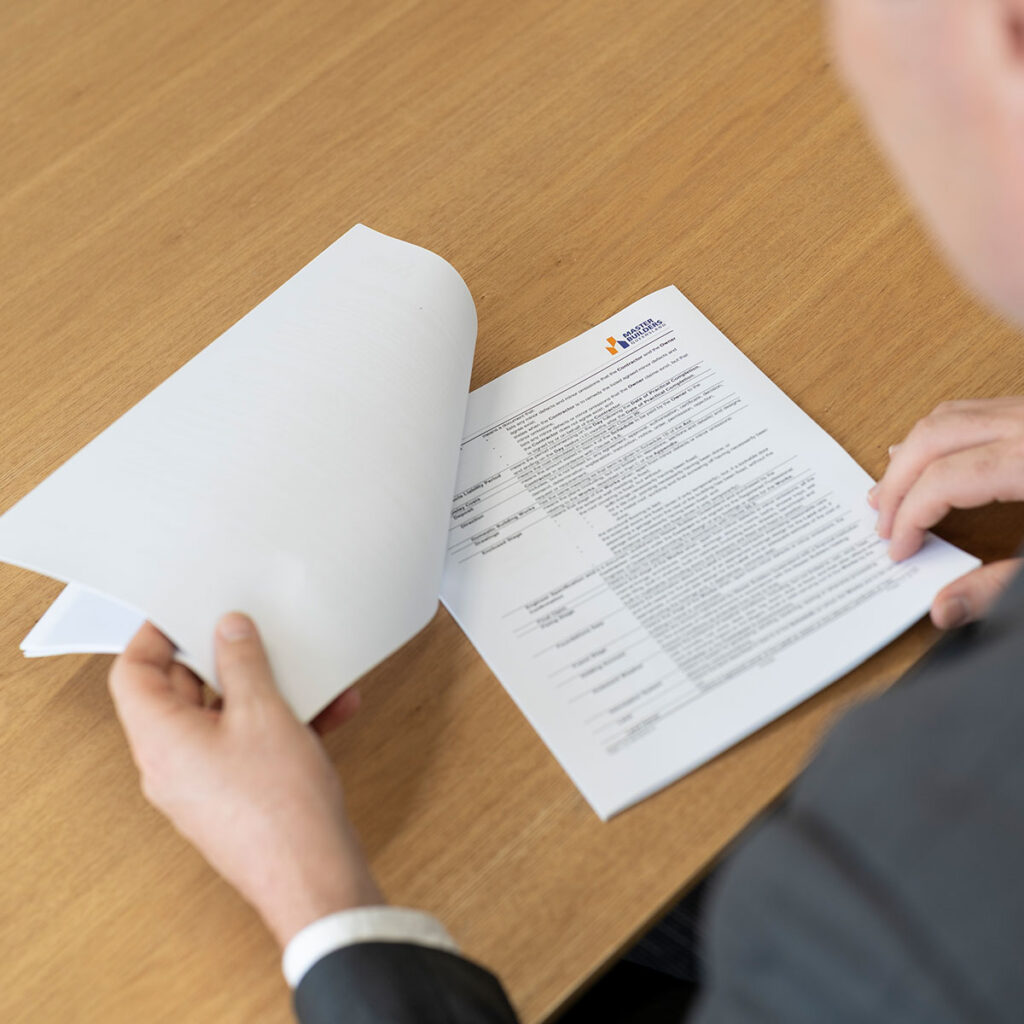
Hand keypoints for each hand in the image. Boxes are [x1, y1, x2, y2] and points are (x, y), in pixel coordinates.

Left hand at [108, 613, 383, 947]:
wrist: (312, 875)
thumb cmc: (279, 807)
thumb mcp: (264, 712)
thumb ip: (243, 662)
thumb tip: (228, 631)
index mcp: (161, 739)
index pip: (134, 674)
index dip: (156, 636)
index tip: (186, 612)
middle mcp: (172, 764)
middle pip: (181, 693)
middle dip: (222, 659)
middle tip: (250, 633)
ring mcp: (204, 782)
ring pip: (223, 718)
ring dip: (264, 691)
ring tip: (304, 673)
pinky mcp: (236, 796)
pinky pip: (249, 745)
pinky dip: (281, 723)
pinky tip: (328, 710)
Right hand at [869, 397, 1023, 627]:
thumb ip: (999, 587)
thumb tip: (943, 610)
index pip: (942, 482)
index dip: (910, 518)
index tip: (899, 550)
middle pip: (930, 439)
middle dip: (896, 484)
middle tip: (881, 523)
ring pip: (945, 417)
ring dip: (910, 455)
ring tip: (891, 493)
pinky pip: (971, 410)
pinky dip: (939, 437)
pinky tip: (930, 461)